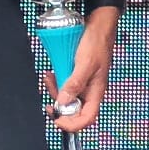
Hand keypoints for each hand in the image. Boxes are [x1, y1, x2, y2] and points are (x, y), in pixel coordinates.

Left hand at [48, 16, 117, 133]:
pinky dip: (56, 81)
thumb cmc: (98, 42)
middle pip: (74, 110)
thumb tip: (63, 102)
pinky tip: (52, 73)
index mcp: (96, 92)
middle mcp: (90, 90)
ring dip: (55, 90)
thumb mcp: (85, 63)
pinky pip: (65, 84)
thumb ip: (75, 83)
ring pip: (67, 97)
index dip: (72, 124)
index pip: (86, 118)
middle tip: (50, 96)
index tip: (57, 120)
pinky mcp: (77, 74)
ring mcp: (83, 82)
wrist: (99, 25)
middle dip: (59, 105)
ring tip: (49, 78)